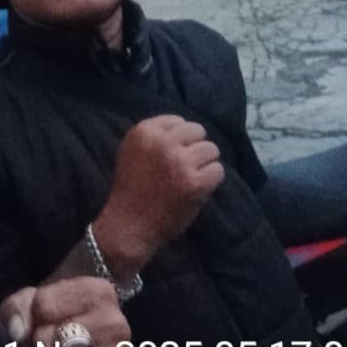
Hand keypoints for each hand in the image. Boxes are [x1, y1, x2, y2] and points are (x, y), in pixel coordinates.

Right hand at [97, 115, 223, 269]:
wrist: (128, 226)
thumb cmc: (132, 191)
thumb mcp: (132, 153)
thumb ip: (154, 138)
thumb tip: (186, 129)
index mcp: (142, 132)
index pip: (177, 121)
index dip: (178, 139)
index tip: (169, 156)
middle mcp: (161, 142)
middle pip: (197, 131)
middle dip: (193, 148)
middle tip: (182, 168)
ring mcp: (179, 161)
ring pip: (211, 149)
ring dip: (204, 165)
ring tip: (188, 179)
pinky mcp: (194, 182)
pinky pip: (217, 171)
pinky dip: (210, 181)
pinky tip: (195, 191)